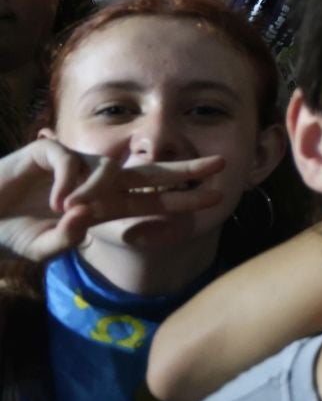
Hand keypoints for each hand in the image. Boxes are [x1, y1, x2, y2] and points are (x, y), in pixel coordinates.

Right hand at [0, 138, 224, 262]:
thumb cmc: (9, 232)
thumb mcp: (42, 248)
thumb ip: (65, 243)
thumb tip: (83, 223)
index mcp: (103, 205)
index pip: (151, 198)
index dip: (182, 196)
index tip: (216, 195)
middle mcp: (96, 182)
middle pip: (150, 171)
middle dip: (186, 167)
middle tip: (221, 163)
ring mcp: (75, 165)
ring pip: (107, 169)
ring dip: (93, 191)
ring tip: (66, 211)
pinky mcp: (49, 153)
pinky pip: (72, 162)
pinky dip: (68, 182)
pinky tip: (55, 202)